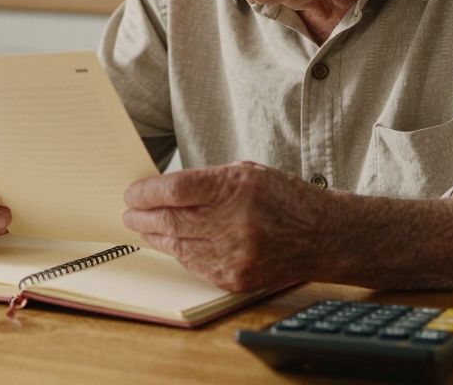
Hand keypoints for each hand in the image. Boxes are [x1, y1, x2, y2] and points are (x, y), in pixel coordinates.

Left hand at [122, 161, 334, 290]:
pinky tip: (171, 243)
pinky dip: (178, 252)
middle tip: (129, 212)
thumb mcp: (248, 173)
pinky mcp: (235, 278)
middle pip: (171, 219)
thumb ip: (207, 181)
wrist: (323, 236)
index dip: (146, 192)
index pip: (175, 190)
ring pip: (177, 245)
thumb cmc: (284, 198)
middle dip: (142, 215)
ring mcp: (235, 254)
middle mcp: (234, 222)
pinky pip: (194, 265)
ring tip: (143, 226)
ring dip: (155, 235)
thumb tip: (164, 190)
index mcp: (237, 188)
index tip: (133, 193)